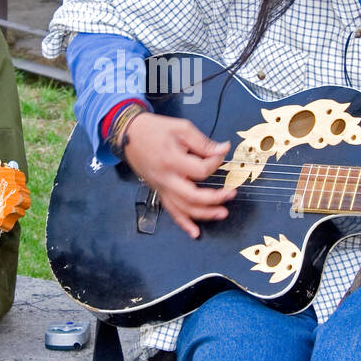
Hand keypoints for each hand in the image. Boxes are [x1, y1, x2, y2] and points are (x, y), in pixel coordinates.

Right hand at [121, 114, 235, 238]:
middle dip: (215, 198)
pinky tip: (194, 232)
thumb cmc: (154, 130)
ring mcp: (161, 187)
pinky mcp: (159, 191)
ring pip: (184, 209)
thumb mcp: (181, 128)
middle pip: (193, 197)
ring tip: (222, 213)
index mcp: (172, 160)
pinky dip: (184, 223)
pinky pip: (171, 212)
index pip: (201, 170)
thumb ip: (203, 142)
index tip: (221, 154)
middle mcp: (166, 178)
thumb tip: (222, 149)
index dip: (216, 162)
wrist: (129, 135)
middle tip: (231, 194)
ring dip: (204, 214)